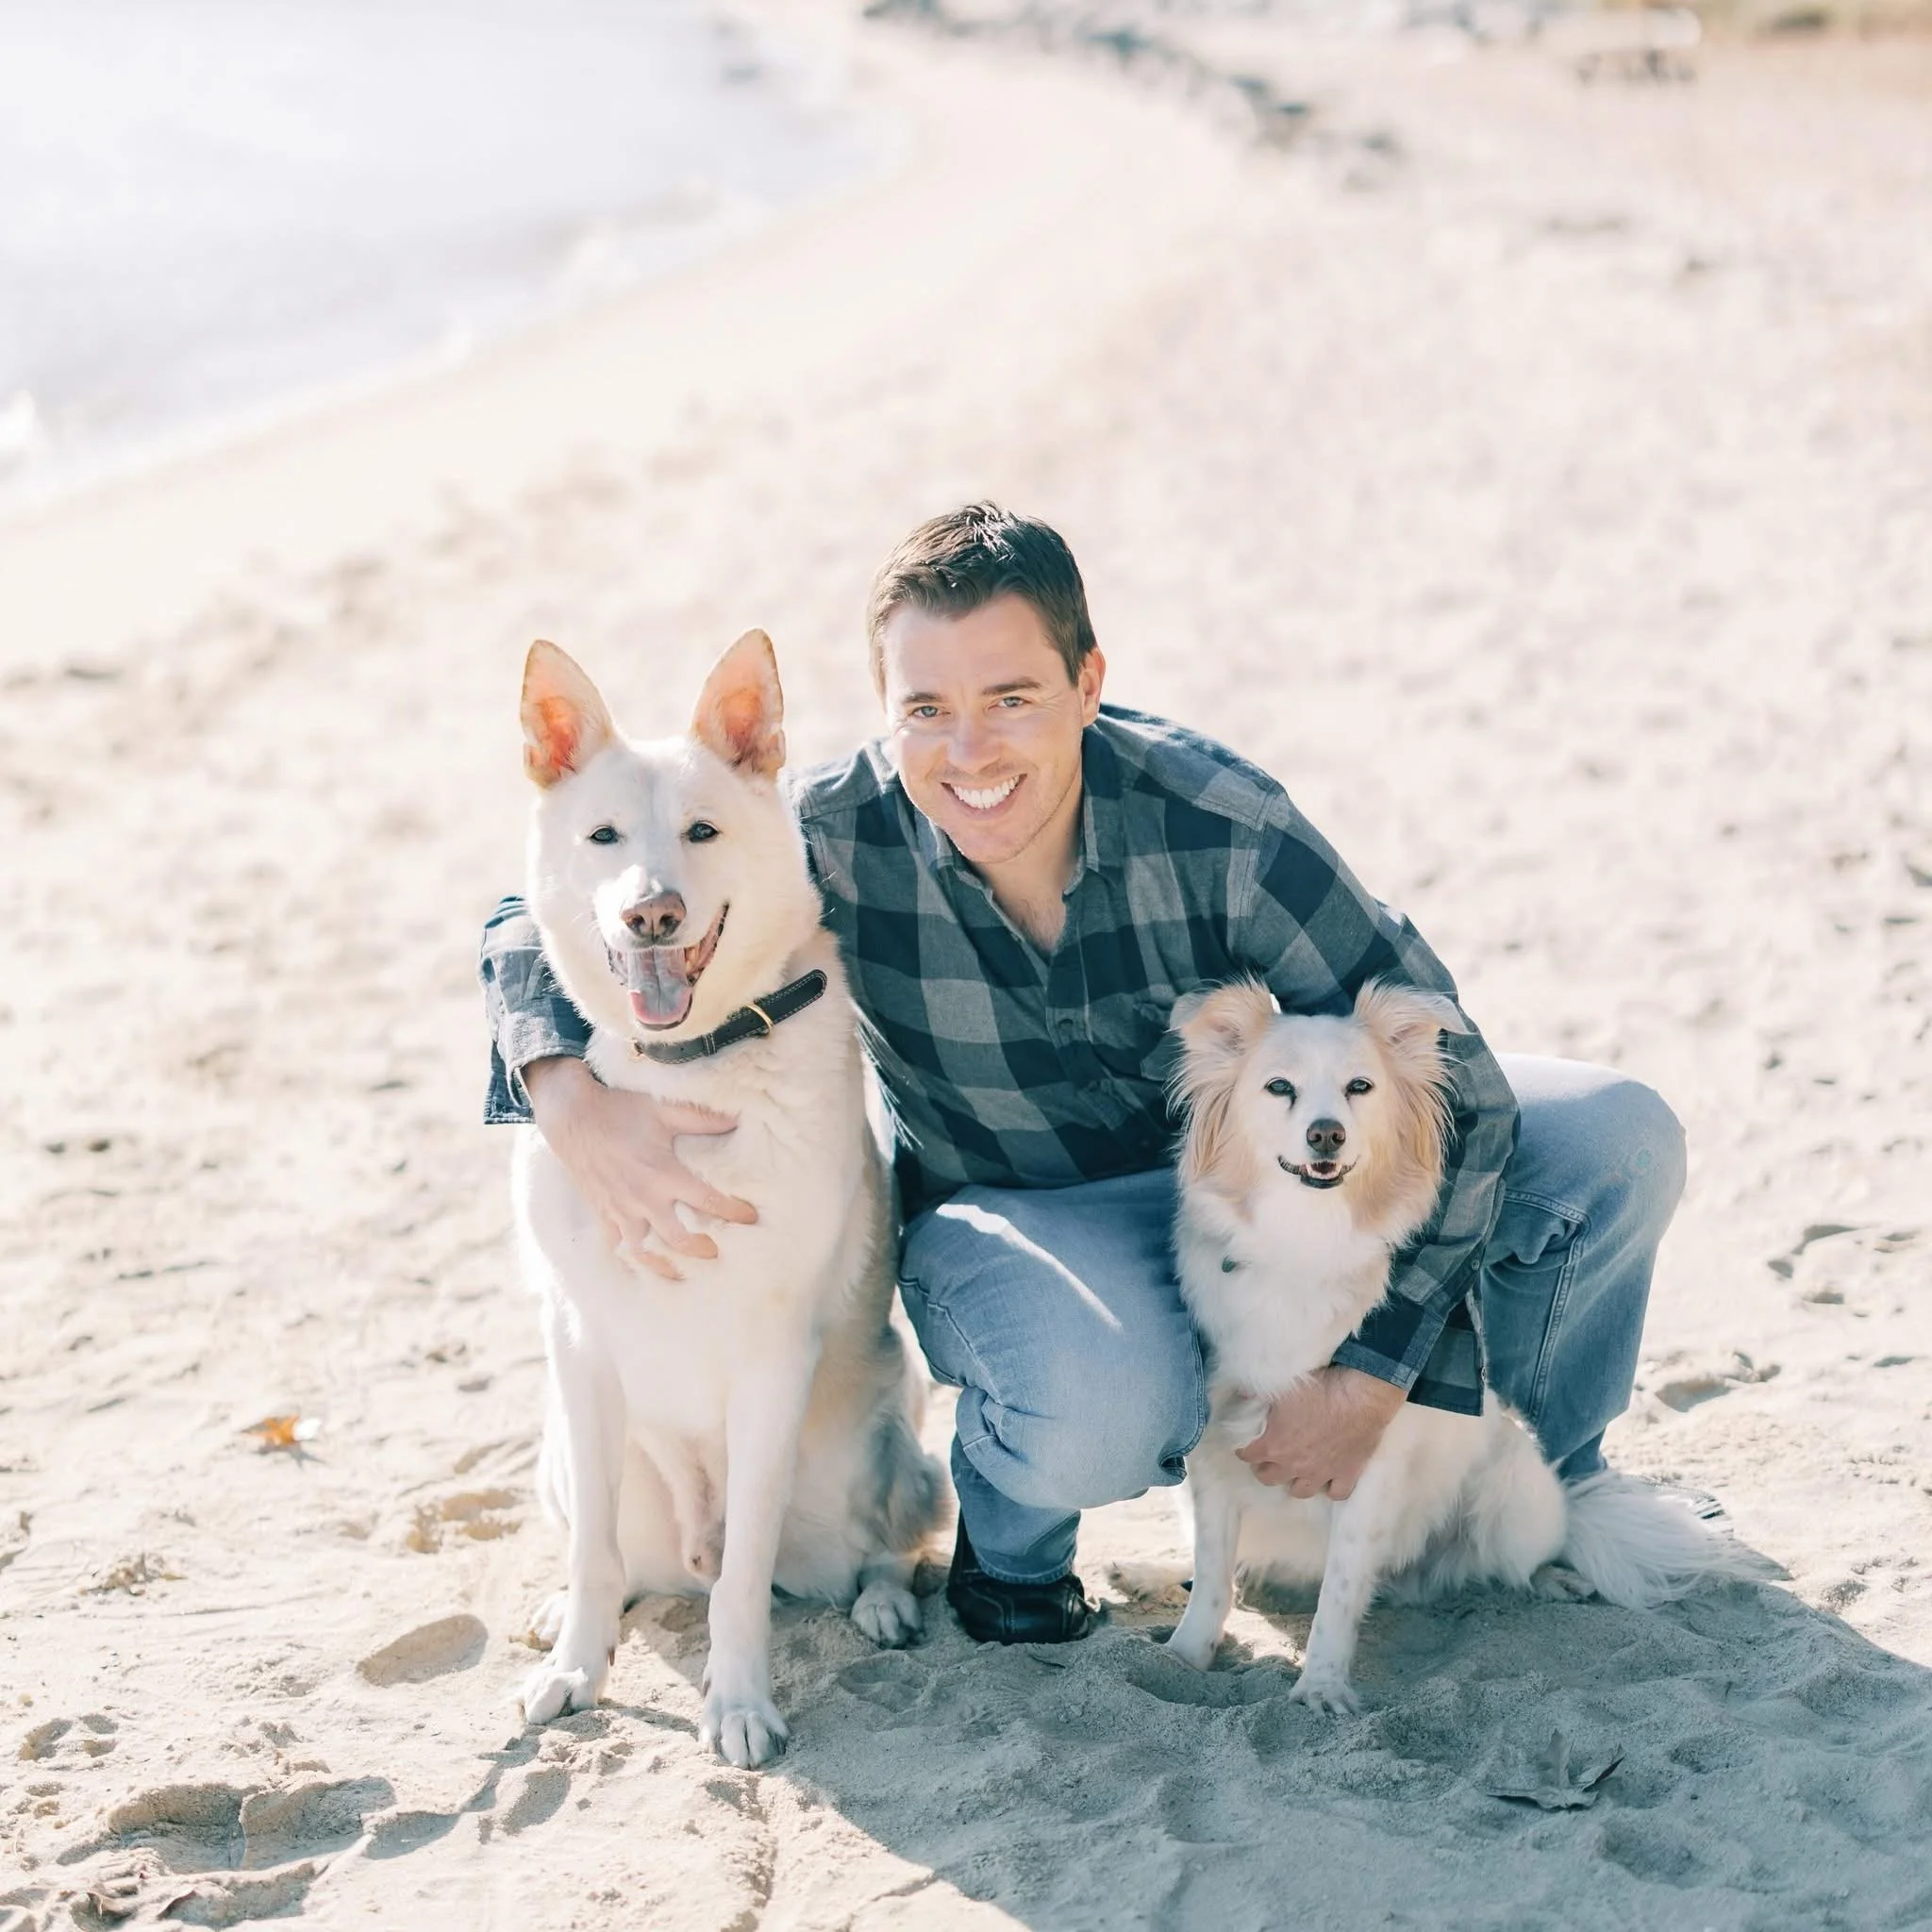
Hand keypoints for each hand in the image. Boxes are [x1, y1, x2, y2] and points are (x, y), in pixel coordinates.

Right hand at [524, 1057, 756, 1280]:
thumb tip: (738, 1118)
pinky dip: (629, 1257)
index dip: (733, 1211)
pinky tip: (641, 1264)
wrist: (572, 1117)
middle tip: (717, 1254)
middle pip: (678, 1239)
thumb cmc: (620, 1110)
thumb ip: (701, 1117)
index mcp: (663, 1174)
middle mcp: (643, 1198)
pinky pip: (616, 1245)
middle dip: (701, 1250)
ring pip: (645, 1251)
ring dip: (665, 1264)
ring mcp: (620, 1210)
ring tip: (681, 1273)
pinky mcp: (602, 1213)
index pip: (707, 1200)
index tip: (751, 1218)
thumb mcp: (663, 1109)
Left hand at [1235, 1367, 1407, 1500]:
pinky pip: (1336, 1493)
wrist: (1360, 1396)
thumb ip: (1257, 1395)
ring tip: (1295, 1471)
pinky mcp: (1347, 1474)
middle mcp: (1294, 1465)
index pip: (1247, 1455)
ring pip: (1300, 1491)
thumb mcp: (1280, 1386)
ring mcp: (1321, 1473)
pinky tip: (1328, 1480)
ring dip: (1294, 1482)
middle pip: (1269, 1478)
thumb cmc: (1319, 1388)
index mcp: (1273, 1445)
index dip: (1244, 1448)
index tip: (1246, 1444)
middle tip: (1268, 1457)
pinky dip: (1330, 1488)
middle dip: (1264, 1468)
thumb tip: (1241, 1396)